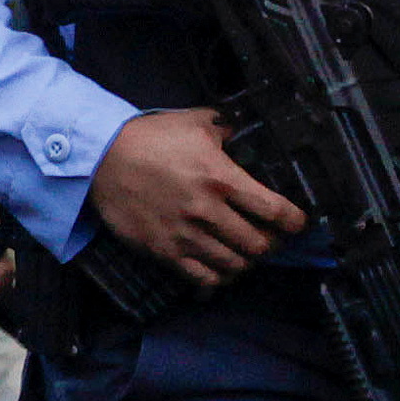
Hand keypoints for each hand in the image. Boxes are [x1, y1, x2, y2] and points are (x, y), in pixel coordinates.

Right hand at [89, 106, 308, 285]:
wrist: (102, 158)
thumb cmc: (148, 137)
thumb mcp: (194, 122)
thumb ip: (225, 128)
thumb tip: (241, 133)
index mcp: (221, 178)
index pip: (274, 210)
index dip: (294, 221)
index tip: (297, 223)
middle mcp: (208, 211)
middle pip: (258, 244)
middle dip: (270, 244)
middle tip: (269, 239)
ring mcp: (186, 235)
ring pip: (234, 265)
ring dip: (245, 261)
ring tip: (245, 254)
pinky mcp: (164, 251)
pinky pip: (203, 277)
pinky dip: (218, 278)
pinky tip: (221, 270)